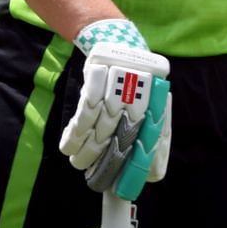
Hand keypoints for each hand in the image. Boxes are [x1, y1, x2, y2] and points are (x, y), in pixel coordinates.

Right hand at [59, 19, 172, 198]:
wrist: (118, 42)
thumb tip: (153, 175)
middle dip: (103, 161)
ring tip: (78, 164)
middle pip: (120, 136)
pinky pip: (84, 111)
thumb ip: (155, 138)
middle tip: (91, 177)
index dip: (139, 165)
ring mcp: (118, 85)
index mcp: (157, 104)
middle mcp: (141, 95)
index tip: (125, 185)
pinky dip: (75, 132)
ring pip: (99, 126)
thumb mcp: (152, 107)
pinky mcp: (96, 77)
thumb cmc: (136, 85)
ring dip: (86, 150)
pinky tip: (69, 146)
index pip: (153, 140)